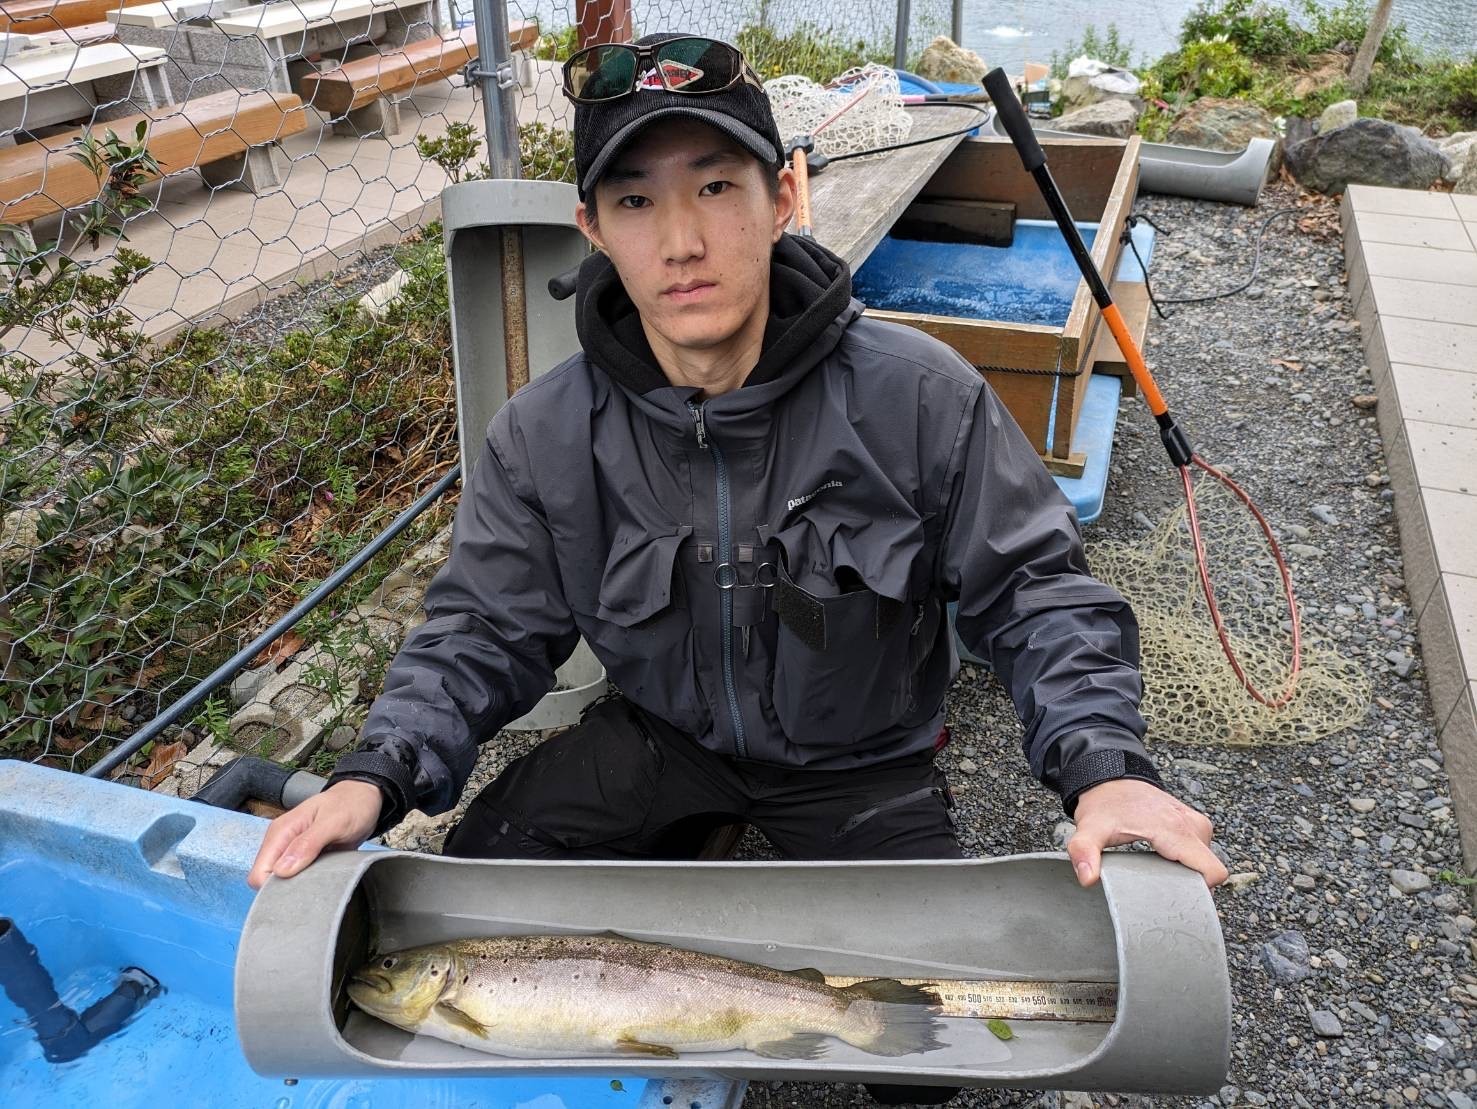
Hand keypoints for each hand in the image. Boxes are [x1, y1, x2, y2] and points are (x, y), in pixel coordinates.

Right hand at [246, 780, 382, 889]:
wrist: (365, 797)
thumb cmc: (351, 804)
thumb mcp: (334, 822)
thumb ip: (308, 843)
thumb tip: (281, 870)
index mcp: (281, 832)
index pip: (259, 873)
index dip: (273, 887)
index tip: (298, 889)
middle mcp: (282, 843)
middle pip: (268, 880)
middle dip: (286, 890)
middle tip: (314, 887)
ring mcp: (292, 851)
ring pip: (283, 881)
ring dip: (299, 886)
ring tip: (321, 882)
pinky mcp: (306, 858)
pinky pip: (299, 877)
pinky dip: (309, 882)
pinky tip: (323, 879)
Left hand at [1066, 778, 1227, 888]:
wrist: (1109, 778)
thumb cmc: (1104, 803)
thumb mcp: (1089, 829)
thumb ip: (1084, 852)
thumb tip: (1088, 877)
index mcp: (1175, 829)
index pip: (1213, 871)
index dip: (1199, 892)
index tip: (1175, 896)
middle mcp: (1191, 823)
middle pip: (1209, 871)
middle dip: (1191, 885)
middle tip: (1161, 887)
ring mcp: (1194, 821)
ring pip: (1205, 861)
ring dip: (1187, 872)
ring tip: (1159, 873)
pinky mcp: (1191, 821)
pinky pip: (1200, 850)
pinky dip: (1186, 861)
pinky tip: (1164, 862)